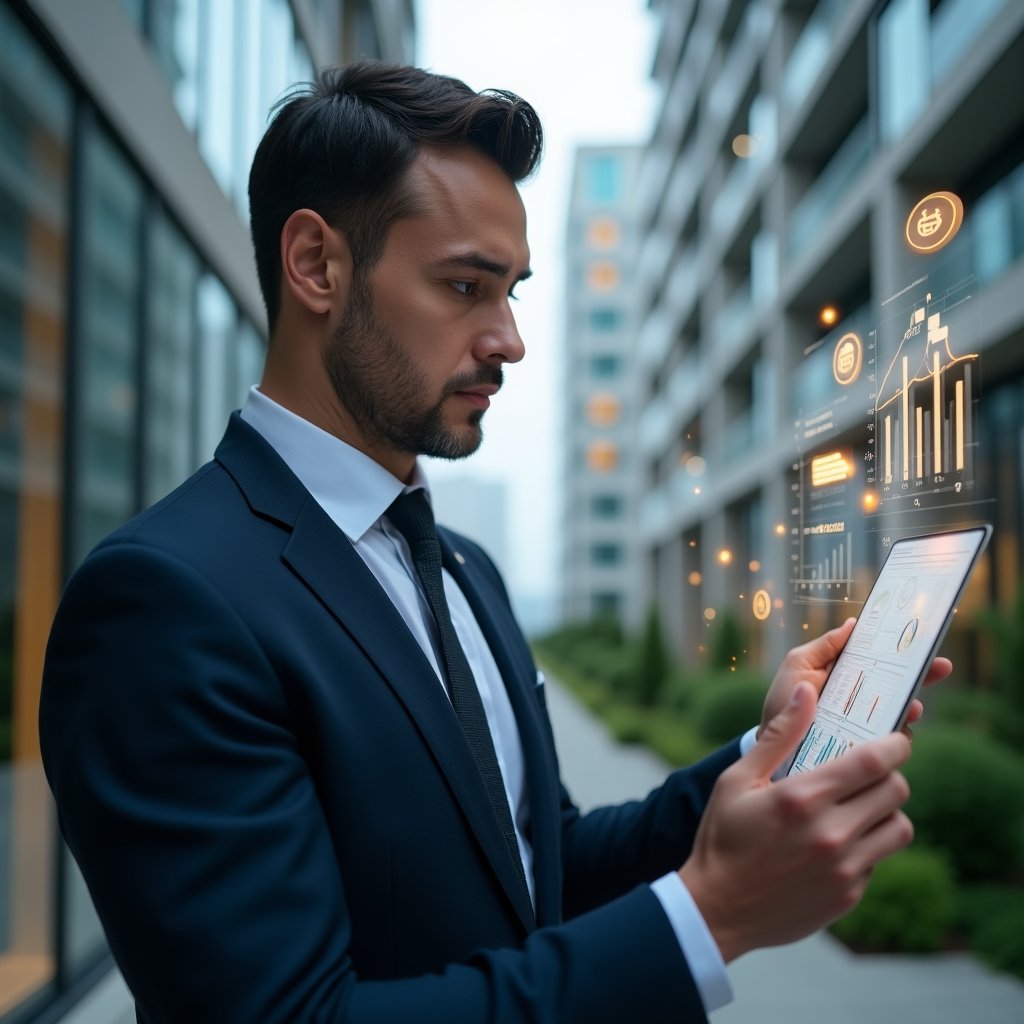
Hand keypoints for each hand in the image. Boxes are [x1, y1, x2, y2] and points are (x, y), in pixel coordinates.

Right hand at [680, 682, 913, 961]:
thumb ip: (779, 735)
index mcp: (803, 797)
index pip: (874, 761)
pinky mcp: (848, 895)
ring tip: (860, 806)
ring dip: (886, 811)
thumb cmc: (723, 836)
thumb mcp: (738, 779)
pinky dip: (868, 844)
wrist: (717, 909)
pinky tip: (839, 841)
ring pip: (899, 828)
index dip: (895, 744)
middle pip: (896, 791)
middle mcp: (830, 833)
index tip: (896, 739)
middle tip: (870, 772)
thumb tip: (807, 691)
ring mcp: (843, 868)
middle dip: (889, 774)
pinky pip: (879, 859)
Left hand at [759, 618, 951, 740]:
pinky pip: (890, 742)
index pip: (883, 659)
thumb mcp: (799, 666)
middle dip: (923, 674)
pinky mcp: (867, 748)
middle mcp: (864, 697)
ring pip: (901, 712)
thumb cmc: (785, 700)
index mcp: (850, 674)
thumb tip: (853, 623)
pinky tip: (896, 732)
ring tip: (912, 706)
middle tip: (939, 667)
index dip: (904, 650)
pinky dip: (897, 736)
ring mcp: (869, 723)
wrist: (775, 744)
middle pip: (901, 683)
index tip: (922, 641)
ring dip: (911, 707)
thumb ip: (825, 646)